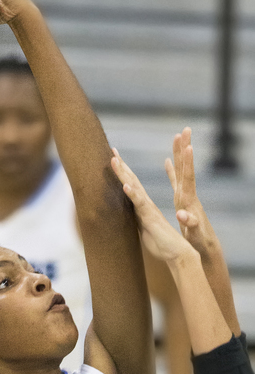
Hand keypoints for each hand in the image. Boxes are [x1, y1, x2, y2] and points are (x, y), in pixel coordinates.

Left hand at [111, 149, 192, 262]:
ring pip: (134, 187)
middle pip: (132, 180)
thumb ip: (137, 220)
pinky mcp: (151, 218)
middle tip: (112, 150)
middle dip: (121, 165)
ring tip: (114, 159)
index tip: (114, 159)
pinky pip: (140, 204)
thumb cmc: (162, 243)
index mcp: (144, 206)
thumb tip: (127, 218)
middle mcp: (146, 204)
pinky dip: (133, 194)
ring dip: (124, 173)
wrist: (178, 253)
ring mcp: (149, 209)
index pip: (132, 185)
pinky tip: (125, 185)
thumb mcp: (144, 229)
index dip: (123, 172)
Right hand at [165, 127, 217, 257]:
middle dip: (184, 148)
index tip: (189, 146)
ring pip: (181, 169)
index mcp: (188, 199)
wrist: (204, 244)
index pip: (188, 177)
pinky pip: (176, 179)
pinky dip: (172, 169)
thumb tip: (183, 216)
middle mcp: (187, 193)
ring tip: (178, 136)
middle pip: (185, 167)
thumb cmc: (198, 239)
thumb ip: (189, 223)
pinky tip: (168, 161)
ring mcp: (185, 194)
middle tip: (185, 130)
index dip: (187, 162)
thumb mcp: (194, 233)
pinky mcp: (183, 198)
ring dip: (179, 152)